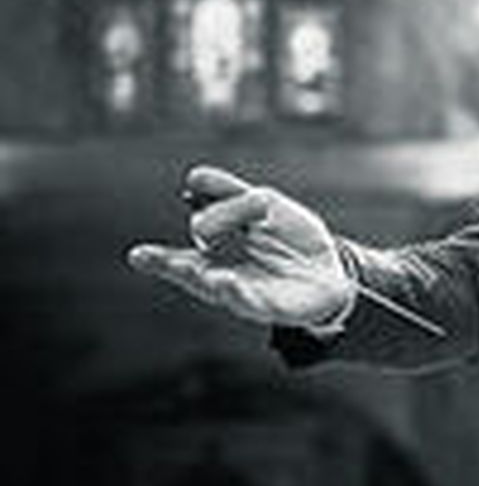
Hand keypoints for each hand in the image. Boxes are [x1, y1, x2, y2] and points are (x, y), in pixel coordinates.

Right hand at [126, 165, 352, 327]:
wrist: (334, 269)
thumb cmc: (292, 239)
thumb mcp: (264, 206)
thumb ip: (232, 194)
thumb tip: (194, 178)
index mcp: (218, 258)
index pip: (182, 257)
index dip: (159, 260)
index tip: (138, 255)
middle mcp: (225, 279)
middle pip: (194, 274)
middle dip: (181, 262)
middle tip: (197, 236)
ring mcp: (248, 295)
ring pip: (217, 289)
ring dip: (201, 278)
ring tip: (184, 268)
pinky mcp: (272, 308)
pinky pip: (250, 302)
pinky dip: (235, 291)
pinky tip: (225, 280)